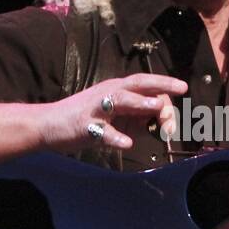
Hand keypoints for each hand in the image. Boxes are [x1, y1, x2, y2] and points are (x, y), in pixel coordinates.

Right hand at [39, 74, 186, 151]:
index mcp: (117, 90)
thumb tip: (163, 122)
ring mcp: (96, 108)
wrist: (47, 125)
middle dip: (159, 85)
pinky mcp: (84, 126)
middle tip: (180, 89)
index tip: (181, 100)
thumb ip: (139, 118)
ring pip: (120, 100)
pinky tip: (127, 144)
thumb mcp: (116, 116)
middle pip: (136, 84)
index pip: (146, 86)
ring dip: (140, 103)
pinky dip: (115, 138)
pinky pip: (102, 132)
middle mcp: (108, 94)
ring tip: (157, 107)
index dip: (165, 92)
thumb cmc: (85, 120)